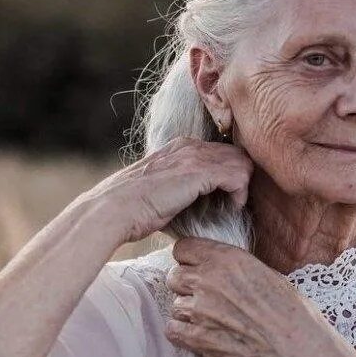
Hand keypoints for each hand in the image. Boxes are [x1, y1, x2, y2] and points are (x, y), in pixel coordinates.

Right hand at [77, 137, 254, 246]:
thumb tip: (194, 200)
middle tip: (232, 202)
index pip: (220, 152)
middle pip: (235, 154)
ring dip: (242, 187)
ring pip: (241, 163)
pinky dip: (240, 195)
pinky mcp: (199, 173)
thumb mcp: (160, 189)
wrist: (113, 210)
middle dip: (240, 178)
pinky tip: (231, 208)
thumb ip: (179, 186)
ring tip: (232, 206)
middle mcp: (188, 146)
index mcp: (179, 147)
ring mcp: (193, 157)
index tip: (224, 196)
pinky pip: (238, 177)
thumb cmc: (132, 208)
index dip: (228, 173)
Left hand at [163, 236, 350, 356]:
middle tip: (205, 297)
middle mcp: (208, 280)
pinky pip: (172, 329)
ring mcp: (200, 310)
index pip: (183, 248)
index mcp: (227, 258)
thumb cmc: (293, 312)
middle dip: (186, 286)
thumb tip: (220, 270)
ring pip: (175, 305)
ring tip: (212, 321)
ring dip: (188, 312)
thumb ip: (235, 268)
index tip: (197, 268)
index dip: (189, 259)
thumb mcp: (266, 273)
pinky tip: (202, 335)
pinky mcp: (197, 338)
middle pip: (174, 276)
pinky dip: (183, 333)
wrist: (298, 350)